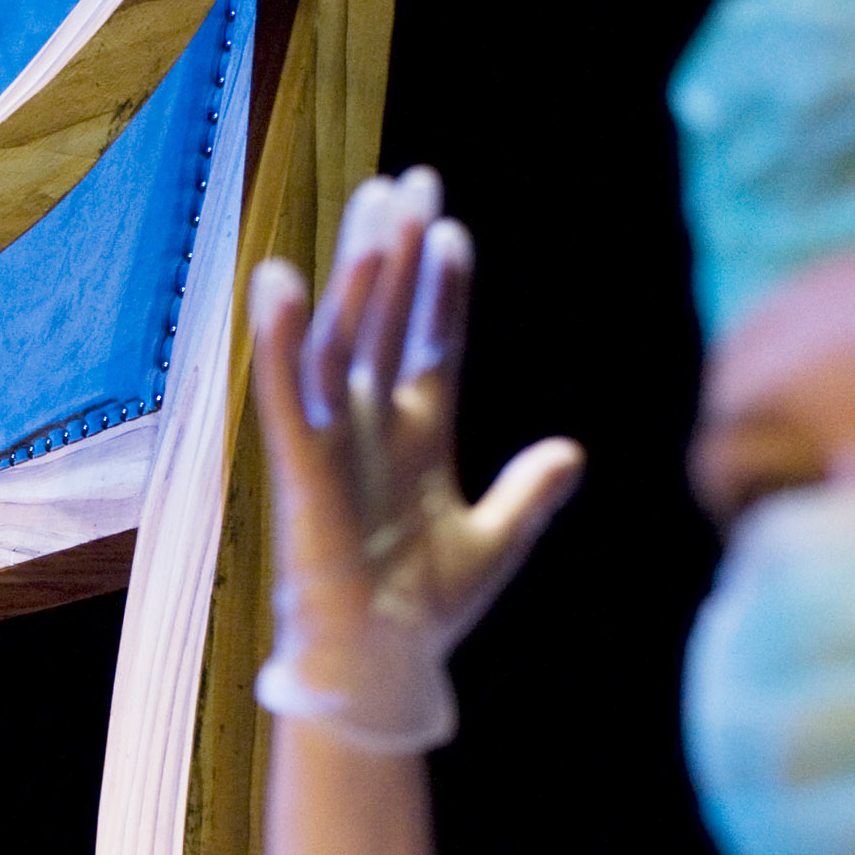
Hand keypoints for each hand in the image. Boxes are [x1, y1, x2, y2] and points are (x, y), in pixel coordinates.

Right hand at [249, 167, 584, 753]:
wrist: (382, 673)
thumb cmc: (425, 614)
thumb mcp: (495, 543)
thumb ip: (530, 494)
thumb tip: (572, 452)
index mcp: (417, 438)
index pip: (430, 342)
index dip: (442, 287)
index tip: (451, 227)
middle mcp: (371, 429)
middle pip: (384, 321)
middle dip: (394, 252)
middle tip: (406, 180)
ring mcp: (335, 445)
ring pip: (343, 341)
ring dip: (357, 275)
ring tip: (373, 206)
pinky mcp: (301, 471)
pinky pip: (288, 396)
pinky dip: (283, 340)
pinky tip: (282, 279)